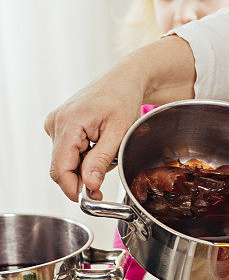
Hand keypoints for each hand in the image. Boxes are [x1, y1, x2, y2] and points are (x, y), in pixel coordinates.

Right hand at [45, 37, 194, 200]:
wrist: (123, 80)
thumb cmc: (123, 99)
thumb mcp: (118, 133)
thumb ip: (101, 160)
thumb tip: (89, 184)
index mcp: (69, 123)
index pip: (60, 168)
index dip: (72, 188)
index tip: (88, 199)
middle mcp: (56, 123)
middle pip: (60, 167)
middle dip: (79, 181)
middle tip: (101, 188)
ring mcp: (55, 124)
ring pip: (63, 161)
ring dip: (83, 168)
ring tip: (106, 156)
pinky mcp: (59, 125)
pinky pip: (66, 151)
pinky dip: (81, 157)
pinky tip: (97, 148)